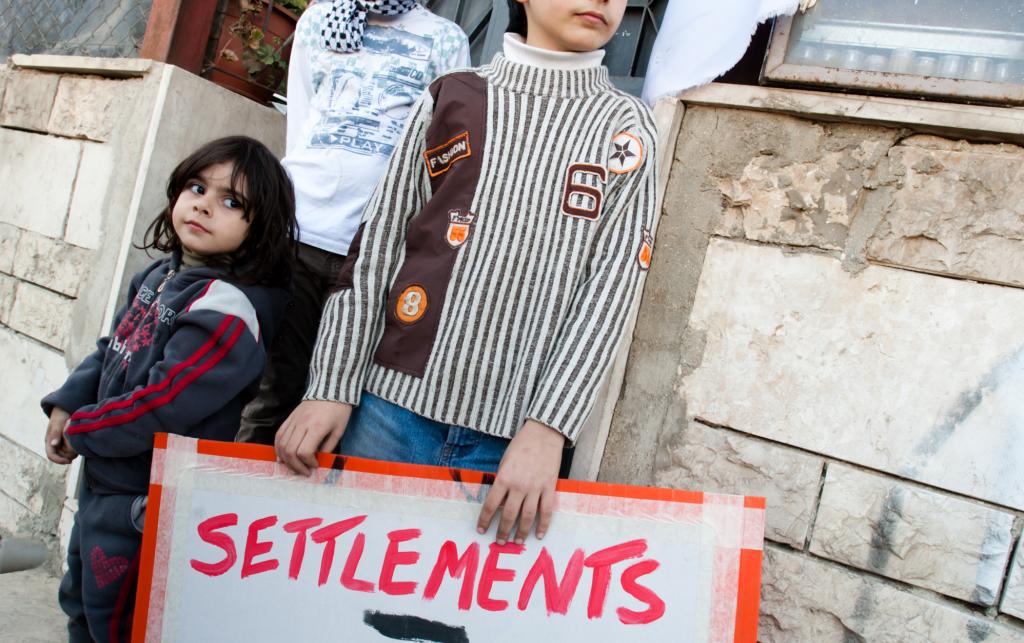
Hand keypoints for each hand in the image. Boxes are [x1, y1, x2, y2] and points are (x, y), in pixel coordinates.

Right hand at [44, 407, 76, 464]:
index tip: (69, 461)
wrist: (65, 408)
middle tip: (77, 455)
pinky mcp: (66, 440)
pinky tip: (81, 446)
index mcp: (49, 440)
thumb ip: (56, 433)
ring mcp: (60, 442)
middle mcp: (53, 443)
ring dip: (71, 454)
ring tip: (79, 450)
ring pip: (65, 454)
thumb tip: (53, 444)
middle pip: (59, 456)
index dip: (59, 460)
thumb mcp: (58, 423)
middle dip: (67, 457)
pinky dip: (74, 449)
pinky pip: (70, 449)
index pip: (51, 455)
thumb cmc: (60, 414)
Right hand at [275, 400, 351, 475]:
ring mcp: (293, 421)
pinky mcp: (289, 418)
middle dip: (296, 466)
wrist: (330, 389)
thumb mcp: (339, 431)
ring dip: (285, 459)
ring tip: (294, 466)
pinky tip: (283, 456)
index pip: (304, 452)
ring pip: (281, 444)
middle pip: (290, 451)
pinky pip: (279, 435)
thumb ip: (328, 447)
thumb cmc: (338, 411)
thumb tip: (319, 461)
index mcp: (317, 428)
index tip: (316, 465)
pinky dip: (278, 448)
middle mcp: (302, 424)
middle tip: (304, 472)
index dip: (308, 463)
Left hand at [477, 419, 564, 544]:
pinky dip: (543, 525)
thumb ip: (501, 481)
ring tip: (517, 542)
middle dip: (503, 531)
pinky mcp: (550, 488)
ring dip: (521, 532)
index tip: (481, 530)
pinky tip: (539, 535)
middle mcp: (519, 486)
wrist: (544, 434)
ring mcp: (536, 488)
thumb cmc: (521, 446)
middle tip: (499, 542)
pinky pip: (546, 510)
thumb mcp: (504, 461)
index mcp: (504, 478)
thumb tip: (498, 501)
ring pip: (527, 516)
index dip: (485, 520)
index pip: (491, 505)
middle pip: (509, 514)